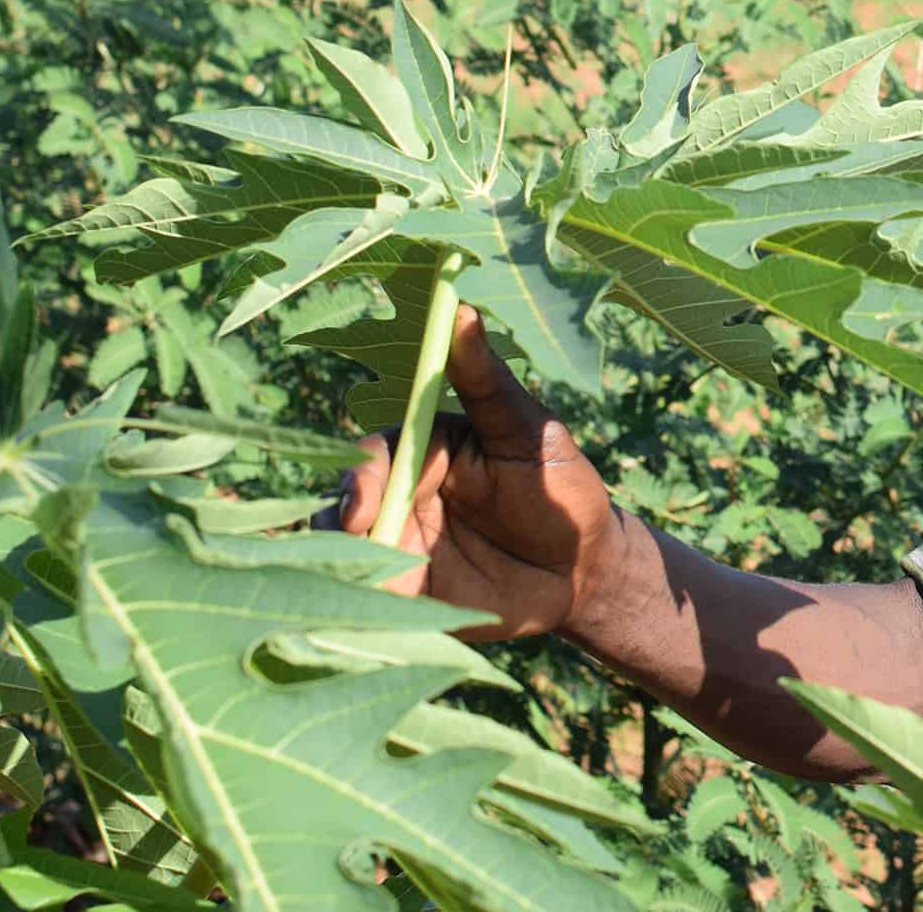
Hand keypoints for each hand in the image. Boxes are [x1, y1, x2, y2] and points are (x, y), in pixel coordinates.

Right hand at [331, 305, 627, 640]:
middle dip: (339, 521)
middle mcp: (400, 492)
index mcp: (424, 447)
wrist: (585, 572)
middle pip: (346, 502)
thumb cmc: (563, 489)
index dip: (360, 473)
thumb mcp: (530, 435)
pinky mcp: (402, 592)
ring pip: (342, 548)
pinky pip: (364, 593)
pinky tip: (358, 613)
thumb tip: (460, 309)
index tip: (362, 499)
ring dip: (337, 562)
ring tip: (344, 581)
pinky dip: (353, 600)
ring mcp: (397, 543)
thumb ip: (488, 384)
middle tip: (353, 543)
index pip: (374, 453)